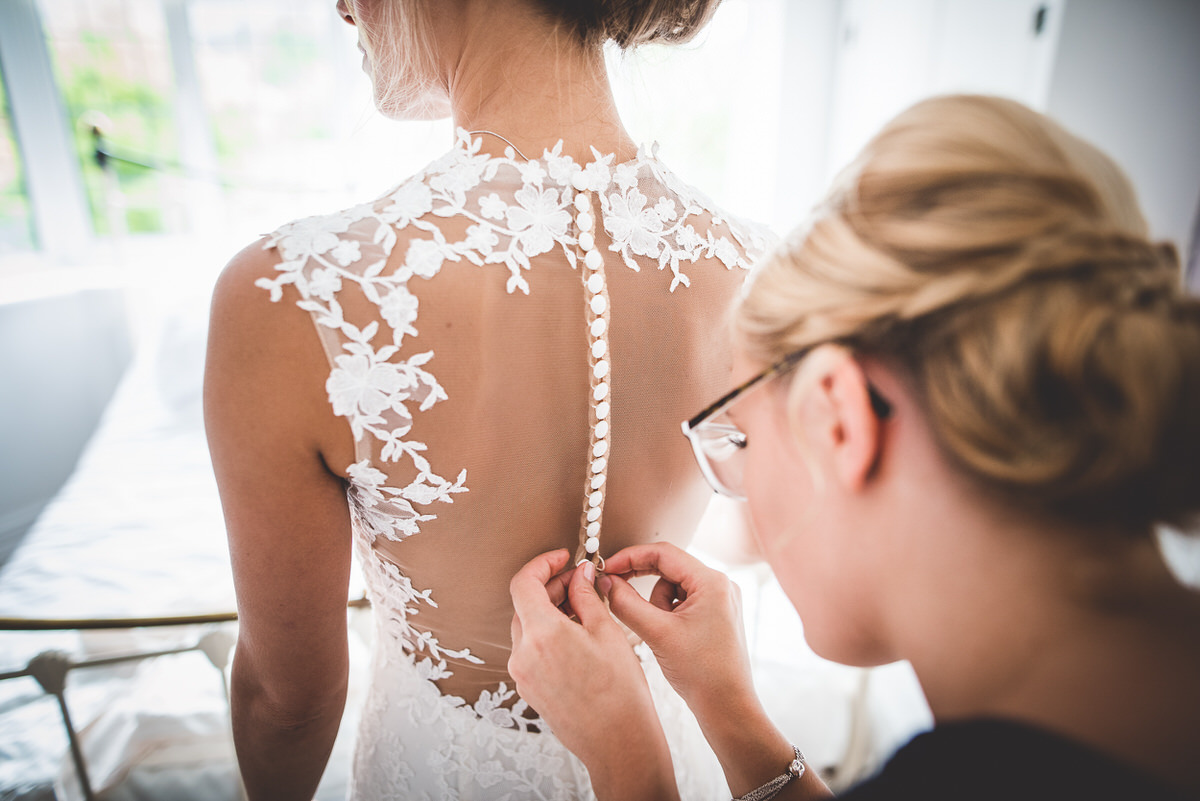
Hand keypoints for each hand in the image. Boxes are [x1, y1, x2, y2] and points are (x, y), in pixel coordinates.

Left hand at [509, 550, 679, 800]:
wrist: (618, 743)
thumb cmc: (620, 691)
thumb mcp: (608, 632)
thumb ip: (587, 596)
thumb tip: (580, 573)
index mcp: (542, 634)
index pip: (523, 582)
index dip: (542, 564)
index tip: (563, 558)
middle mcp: (523, 654)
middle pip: (524, 604)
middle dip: (550, 586)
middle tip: (579, 581)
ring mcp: (522, 674)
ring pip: (526, 627)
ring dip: (548, 610)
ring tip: (582, 609)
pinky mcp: (528, 688)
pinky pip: (530, 650)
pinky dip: (546, 633)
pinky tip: (574, 635)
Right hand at [602, 544, 812, 797]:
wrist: (727, 708)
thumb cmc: (701, 673)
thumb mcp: (657, 634)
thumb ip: (626, 603)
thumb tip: (605, 582)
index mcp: (711, 582)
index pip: (663, 553)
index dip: (630, 558)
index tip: (607, 569)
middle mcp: (720, 585)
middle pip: (669, 568)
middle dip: (642, 581)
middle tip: (614, 588)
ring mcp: (720, 601)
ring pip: (673, 588)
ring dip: (656, 605)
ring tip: (658, 634)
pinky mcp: (716, 616)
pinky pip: (683, 603)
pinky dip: (667, 615)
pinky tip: (668, 639)